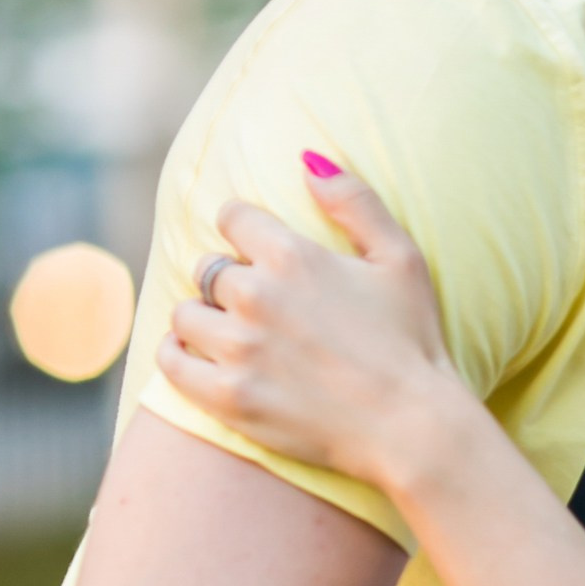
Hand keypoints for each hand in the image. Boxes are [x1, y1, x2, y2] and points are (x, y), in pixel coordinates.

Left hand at [158, 164, 457, 490]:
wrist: (412, 427)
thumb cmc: (413, 341)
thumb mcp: (401, 259)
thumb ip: (354, 202)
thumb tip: (308, 158)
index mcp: (292, 256)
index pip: (231, 218)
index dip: (244, 230)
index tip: (256, 250)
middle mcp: (256, 296)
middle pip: (206, 268)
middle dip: (226, 280)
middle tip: (257, 305)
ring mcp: (238, 349)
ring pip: (185, 313)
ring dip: (203, 318)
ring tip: (231, 335)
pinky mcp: (228, 397)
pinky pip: (171, 361)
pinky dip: (179, 355)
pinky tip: (200, 358)